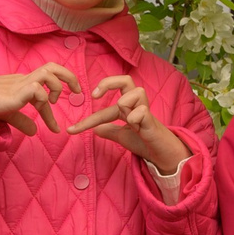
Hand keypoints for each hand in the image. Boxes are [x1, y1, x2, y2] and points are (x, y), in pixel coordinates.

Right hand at [0, 62, 78, 135]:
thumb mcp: (9, 115)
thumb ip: (22, 121)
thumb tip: (34, 131)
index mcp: (24, 83)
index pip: (46, 84)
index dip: (54, 106)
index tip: (57, 129)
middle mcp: (24, 80)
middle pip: (52, 66)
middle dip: (69, 76)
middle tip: (78, 91)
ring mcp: (20, 84)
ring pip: (47, 72)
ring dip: (57, 86)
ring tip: (52, 101)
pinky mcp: (15, 92)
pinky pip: (36, 88)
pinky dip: (43, 98)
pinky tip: (40, 108)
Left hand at [68, 74, 190, 172]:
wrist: (162, 155)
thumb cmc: (145, 142)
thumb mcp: (122, 137)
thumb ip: (110, 131)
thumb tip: (95, 130)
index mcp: (128, 108)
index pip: (105, 106)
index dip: (86, 119)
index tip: (71, 130)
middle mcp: (136, 104)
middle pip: (125, 79)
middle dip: (107, 83)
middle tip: (94, 96)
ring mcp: (145, 110)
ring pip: (131, 94)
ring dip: (124, 105)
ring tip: (129, 122)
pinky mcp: (152, 118)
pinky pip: (140, 110)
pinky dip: (134, 118)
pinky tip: (137, 127)